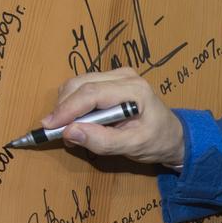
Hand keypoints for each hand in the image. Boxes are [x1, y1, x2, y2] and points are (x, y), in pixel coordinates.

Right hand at [42, 68, 184, 167]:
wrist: (172, 136)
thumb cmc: (157, 141)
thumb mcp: (133, 147)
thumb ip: (102, 141)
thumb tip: (70, 132)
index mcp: (134, 90)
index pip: (91, 94)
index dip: (67, 109)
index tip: (49, 126)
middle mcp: (124, 76)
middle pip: (80, 84)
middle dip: (63, 108)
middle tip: (57, 132)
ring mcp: (117, 75)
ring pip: (78, 84)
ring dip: (67, 106)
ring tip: (70, 130)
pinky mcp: (111, 80)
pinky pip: (83, 87)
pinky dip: (74, 104)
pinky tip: (79, 121)